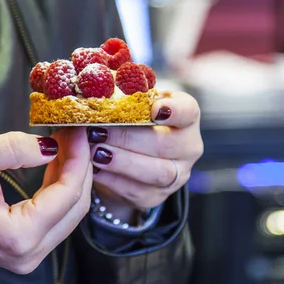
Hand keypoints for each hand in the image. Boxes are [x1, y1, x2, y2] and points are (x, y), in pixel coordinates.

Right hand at [0, 129, 92, 274]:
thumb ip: (12, 148)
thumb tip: (51, 146)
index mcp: (18, 235)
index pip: (67, 194)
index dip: (78, 158)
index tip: (78, 129)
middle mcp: (30, 253)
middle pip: (76, 206)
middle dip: (80, 166)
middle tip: (75, 133)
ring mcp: (30, 256)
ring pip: (70, 212)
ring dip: (72, 176)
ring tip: (66, 143)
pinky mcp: (26, 249)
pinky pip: (57, 217)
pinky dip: (60, 189)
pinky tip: (56, 163)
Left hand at [88, 91, 202, 219]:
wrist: (129, 158)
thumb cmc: (131, 122)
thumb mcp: (133, 105)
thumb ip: (125, 97)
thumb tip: (100, 86)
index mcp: (185, 118)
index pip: (189, 112)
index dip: (175, 111)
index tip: (155, 109)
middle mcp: (188, 148)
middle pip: (165, 145)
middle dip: (128, 138)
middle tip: (98, 131)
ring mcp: (176, 176)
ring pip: (155, 172)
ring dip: (122, 162)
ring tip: (95, 152)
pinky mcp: (156, 197)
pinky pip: (137, 192)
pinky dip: (113, 181)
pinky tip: (94, 170)